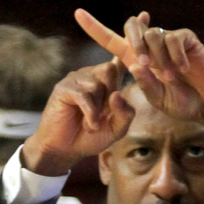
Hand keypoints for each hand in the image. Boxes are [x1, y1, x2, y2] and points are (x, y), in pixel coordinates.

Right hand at [20, 57, 133, 175]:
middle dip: (111, 95)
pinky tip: (90, 126)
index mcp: (108, 81)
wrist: (65, 150)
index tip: (139, 57)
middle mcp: (92, 75)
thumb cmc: (91, 137)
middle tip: (105, 115)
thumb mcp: (116, 129)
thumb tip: (118, 94)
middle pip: (110, 69)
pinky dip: (90, 113)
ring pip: (98, 84)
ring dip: (99, 109)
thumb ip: (125, 114)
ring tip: (92, 125)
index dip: (128, 53)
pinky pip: (84, 95)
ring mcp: (76, 79)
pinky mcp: (64, 88)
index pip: (120, 61)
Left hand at [75, 9, 203, 129]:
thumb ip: (145, 85)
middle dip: (134, 41)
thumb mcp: (158, 100)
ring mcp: (168, 40)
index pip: (111, 40)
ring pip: (153, 34)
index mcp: (138, 60)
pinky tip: (184, 70)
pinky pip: (174, 37)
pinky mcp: (186, 38)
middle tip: (144, 63)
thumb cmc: (182, 103)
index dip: (94, 28)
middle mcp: (151, 46)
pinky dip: (176, 55)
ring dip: (160, 57)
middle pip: (131, 26)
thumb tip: (135, 64)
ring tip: (171, 77)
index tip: (77, 13)